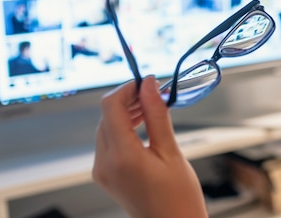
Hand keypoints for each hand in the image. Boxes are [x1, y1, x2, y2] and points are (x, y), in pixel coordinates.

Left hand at [93, 77, 207, 217]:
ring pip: (106, 126)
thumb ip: (157, 115)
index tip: (147, 83)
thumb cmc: (178, 198)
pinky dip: (123, 127)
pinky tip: (142, 123)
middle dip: (129, 98)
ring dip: (126, 112)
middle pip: (107, 115)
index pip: (111, 106)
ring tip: (152, 106)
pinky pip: (108, 141)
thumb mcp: (171, 151)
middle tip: (155, 92)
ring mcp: (103, 170)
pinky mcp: (106, 174)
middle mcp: (106, 163)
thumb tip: (150, 86)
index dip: (128, 88)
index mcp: (122, 157)